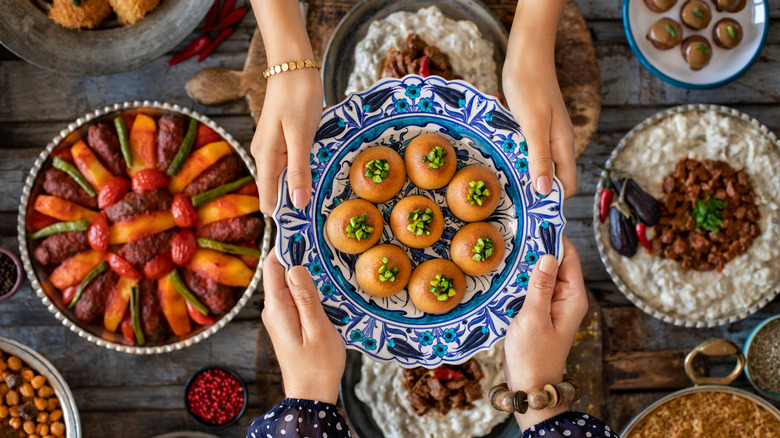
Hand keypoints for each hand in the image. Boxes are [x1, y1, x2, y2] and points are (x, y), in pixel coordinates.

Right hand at [251, 69, 323, 214]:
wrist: (293, 66)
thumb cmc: (298, 97)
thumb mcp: (302, 135)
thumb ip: (299, 170)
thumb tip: (298, 204)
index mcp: (266, 158)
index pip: (268, 202)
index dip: (287, 214)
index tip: (310, 221)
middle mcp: (264, 157)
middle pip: (277, 193)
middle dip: (298, 201)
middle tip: (326, 205)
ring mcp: (271, 149)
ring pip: (285, 179)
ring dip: (303, 184)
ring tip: (327, 187)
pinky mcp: (280, 141)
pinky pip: (290, 164)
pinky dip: (304, 169)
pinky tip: (320, 166)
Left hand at [262, 249, 345, 403]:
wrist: (311, 396)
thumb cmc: (318, 366)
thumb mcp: (318, 329)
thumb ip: (306, 297)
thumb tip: (295, 266)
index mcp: (277, 308)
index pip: (273, 266)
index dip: (285, 244)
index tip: (301, 226)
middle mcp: (273, 309)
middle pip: (279, 271)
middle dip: (297, 254)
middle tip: (319, 237)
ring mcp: (279, 316)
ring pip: (288, 283)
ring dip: (303, 270)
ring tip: (324, 255)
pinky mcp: (288, 322)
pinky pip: (293, 296)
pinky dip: (306, 286)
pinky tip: (323, 283)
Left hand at [503, 63, 576, 198]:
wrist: (526, 56)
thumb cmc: (530, 88)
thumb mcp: (534, 126)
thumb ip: (540, 158)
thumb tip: (545, 191)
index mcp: (563, 145)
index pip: (567, 185)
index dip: (551, 198)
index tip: (528, 206)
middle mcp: (558, 142)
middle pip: (551, 177)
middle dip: (533, 188)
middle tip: (508, 195)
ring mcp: (545, 134)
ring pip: (537, 163)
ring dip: (521, 171)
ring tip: (500, 178)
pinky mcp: (532, 126)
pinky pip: (525, 149)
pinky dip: (514, 154)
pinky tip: (498, 154)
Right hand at [503, 237, 587, 429]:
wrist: (530, 386)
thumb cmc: (533, 356)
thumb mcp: (534, 317)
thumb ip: (540, 285)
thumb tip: (548, 254)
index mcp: (572, 297)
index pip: (568, 256)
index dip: (554, 237)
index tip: (535, 219)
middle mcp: (566, 298)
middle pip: (555, 262)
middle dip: (537, 247)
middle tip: (514, 228)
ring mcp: (553, 305)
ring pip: (541, 274)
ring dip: (526, 263)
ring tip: (506, 244)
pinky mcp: (539, 311)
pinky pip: (532, 287)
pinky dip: (520, 278)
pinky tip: (504, 270)